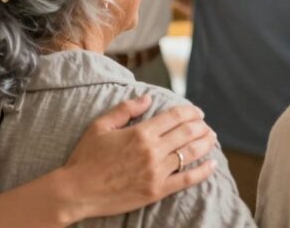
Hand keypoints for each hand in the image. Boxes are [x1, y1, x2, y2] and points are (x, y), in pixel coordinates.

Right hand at [57, 95, 216, 219]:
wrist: (77, 191)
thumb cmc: (86, 157)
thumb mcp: (100, 125)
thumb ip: (126, 109)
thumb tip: (148, 97)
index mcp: (140, 133)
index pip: (175, 117)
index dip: (190, 112)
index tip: (197, 112)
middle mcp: (152, 151)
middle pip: (187, 133)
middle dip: (201, 126)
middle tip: (206, 125)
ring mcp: (157, 172)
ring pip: (190, 154)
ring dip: (205, 143)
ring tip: (211, 138)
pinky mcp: (157, 191)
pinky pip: (187, 180)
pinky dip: (203, 171)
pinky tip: (212, 164)